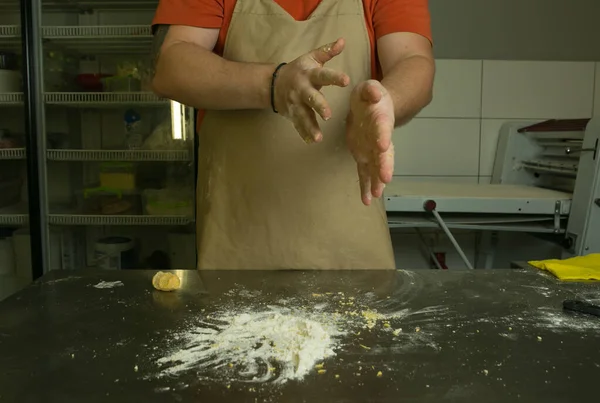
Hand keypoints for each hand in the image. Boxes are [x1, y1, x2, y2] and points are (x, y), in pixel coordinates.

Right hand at [274, 38, 349, 142]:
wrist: (274, 84)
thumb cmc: (299, 70)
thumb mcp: (311, 58)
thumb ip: (327, 52)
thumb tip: (343, 41)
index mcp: (309, 74)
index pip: (323, 75)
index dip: (334, 78)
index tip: (346, 81)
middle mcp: (302, 89)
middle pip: (311, 98)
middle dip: (319, 106)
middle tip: (328, 115)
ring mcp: (296, 103)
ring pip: (302, 116)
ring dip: (310, 126)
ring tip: (318, 137)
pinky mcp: (292, 114)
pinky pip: (298, 125)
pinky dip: (303, 133)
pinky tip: (311, 141)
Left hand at [346, 80, 394, 205]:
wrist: (371, 107)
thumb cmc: (370, 96)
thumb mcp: (369, 88)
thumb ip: (371, 90)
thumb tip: (374, 94)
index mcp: (381, 120)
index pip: (382, 129)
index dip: (382, 136)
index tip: (383, 146)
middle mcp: (380, 138)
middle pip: (384, 153)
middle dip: (384, 165)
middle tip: (385, 178)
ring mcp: (372, 149)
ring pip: (375, 167)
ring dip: (376, 181)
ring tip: (376, 195)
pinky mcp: (363, 156)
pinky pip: (364, 173)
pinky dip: (365, 186)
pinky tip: (367, 200)